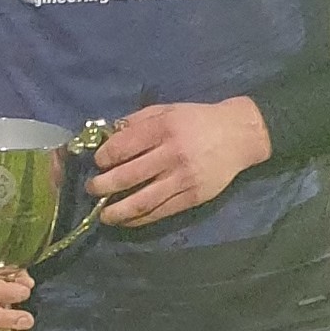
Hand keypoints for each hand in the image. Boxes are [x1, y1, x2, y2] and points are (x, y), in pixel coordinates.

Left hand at [86, 96, 271, 226]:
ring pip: (143, 201)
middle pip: (129, 176)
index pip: (123, 147)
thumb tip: (107, 137)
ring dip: (118, 211)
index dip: (104, 157)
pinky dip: (140, 219)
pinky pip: (161, 212)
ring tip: (103, 214)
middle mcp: (172, 154)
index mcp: (163, 128)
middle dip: (103, 186)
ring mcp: (183, 179)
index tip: (97, 162)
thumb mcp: (165, 110)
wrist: (239, 135)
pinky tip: (126, 220)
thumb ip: (136, 122)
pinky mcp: (193, 197)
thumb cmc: (197, 119)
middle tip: (91, 189)